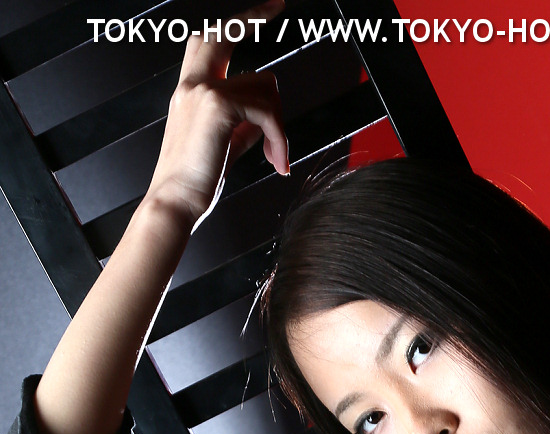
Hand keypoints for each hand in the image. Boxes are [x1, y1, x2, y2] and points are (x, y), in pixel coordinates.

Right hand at [146, 0, 289, 230]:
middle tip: (279, 4)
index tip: (266, 10)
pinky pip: (266, 111)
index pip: (211, 42)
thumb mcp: (225, 146)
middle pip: (224, 32)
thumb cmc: (195, 183)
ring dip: (279, 125)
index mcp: (189, 91)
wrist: (175, 203)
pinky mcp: (217, 105)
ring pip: (264, 87)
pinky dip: (278, 137)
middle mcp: (192, 84)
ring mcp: (202, 90)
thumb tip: (267, 115)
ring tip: (277, 158)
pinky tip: (276, 161)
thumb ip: (244, 124)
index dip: (239, 23)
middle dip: (253, 15)